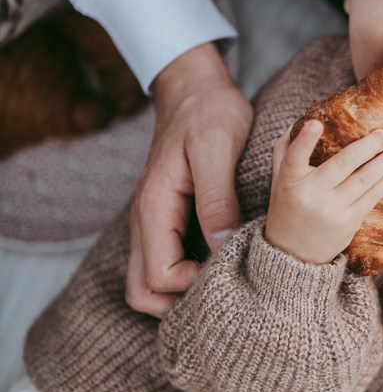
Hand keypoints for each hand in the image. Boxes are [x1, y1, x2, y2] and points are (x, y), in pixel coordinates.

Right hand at [126, 43, 252, 317]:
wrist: (195, 88)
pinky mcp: (168, 220)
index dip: (193, 286)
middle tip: (225, 288)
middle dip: (179, 303)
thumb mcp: (217, 147)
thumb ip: (217, 198)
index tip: (230, 268)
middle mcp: (147, 222)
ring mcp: (155, 223)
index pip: (158, 277)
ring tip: (227, 279)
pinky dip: (188, 275)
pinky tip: (224, 262)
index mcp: (154, 207)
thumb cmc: (208, 112)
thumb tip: (222, 246)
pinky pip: (167, 262)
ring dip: (182, 292)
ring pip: (151, 282)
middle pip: (144, 292)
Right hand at [265, 120, 382, 264]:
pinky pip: (371, 198)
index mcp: (290, 181)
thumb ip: (285, 152)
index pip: (295, 157)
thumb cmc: (289, 206)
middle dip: (367, 147)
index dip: (305, 140)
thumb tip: (300, 124)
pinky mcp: (349, 222)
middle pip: (342, 165)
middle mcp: (311, 195)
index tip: (317, 123)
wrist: (294, 253)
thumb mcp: (279, 180)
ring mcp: (332, 210)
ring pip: (363, 181)